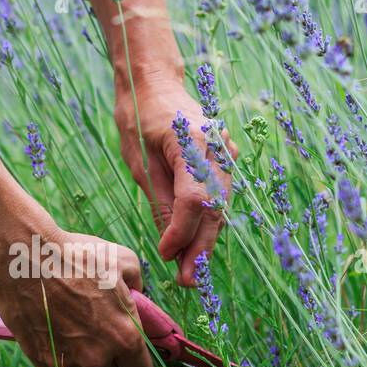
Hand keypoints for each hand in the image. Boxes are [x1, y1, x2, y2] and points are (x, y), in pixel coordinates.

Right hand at [0, 230, 153, 366]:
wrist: (25, 256)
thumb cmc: (76, 255)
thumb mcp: (122, 260)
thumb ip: (137, 285)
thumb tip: (136, 296)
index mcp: (125, 336)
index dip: (136, 364)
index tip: (127, 354)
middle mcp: (97, 356)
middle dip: (106, 363)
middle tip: (97, 338)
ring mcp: (67, 360)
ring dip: (78, 362)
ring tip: (71, 332)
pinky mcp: (40, 359)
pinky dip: (53, 354)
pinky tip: (50, 328)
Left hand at [114, 72, 236, 285]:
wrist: (155, 84)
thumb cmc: (140, 119)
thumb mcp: (140, 163)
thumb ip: (160, 203)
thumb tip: (170, 248)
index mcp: (193, 141)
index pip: (194, 199)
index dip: (182, 233)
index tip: (166, 256)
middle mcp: (218, 147)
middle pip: (214, 208)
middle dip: (200, 248)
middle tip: (188, 282)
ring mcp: (226, 153)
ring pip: (220, 207)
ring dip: (205, 240)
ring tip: (190, 272)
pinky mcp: (225, 161)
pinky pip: (218, 198)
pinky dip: (206, 223)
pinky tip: (194, 247)